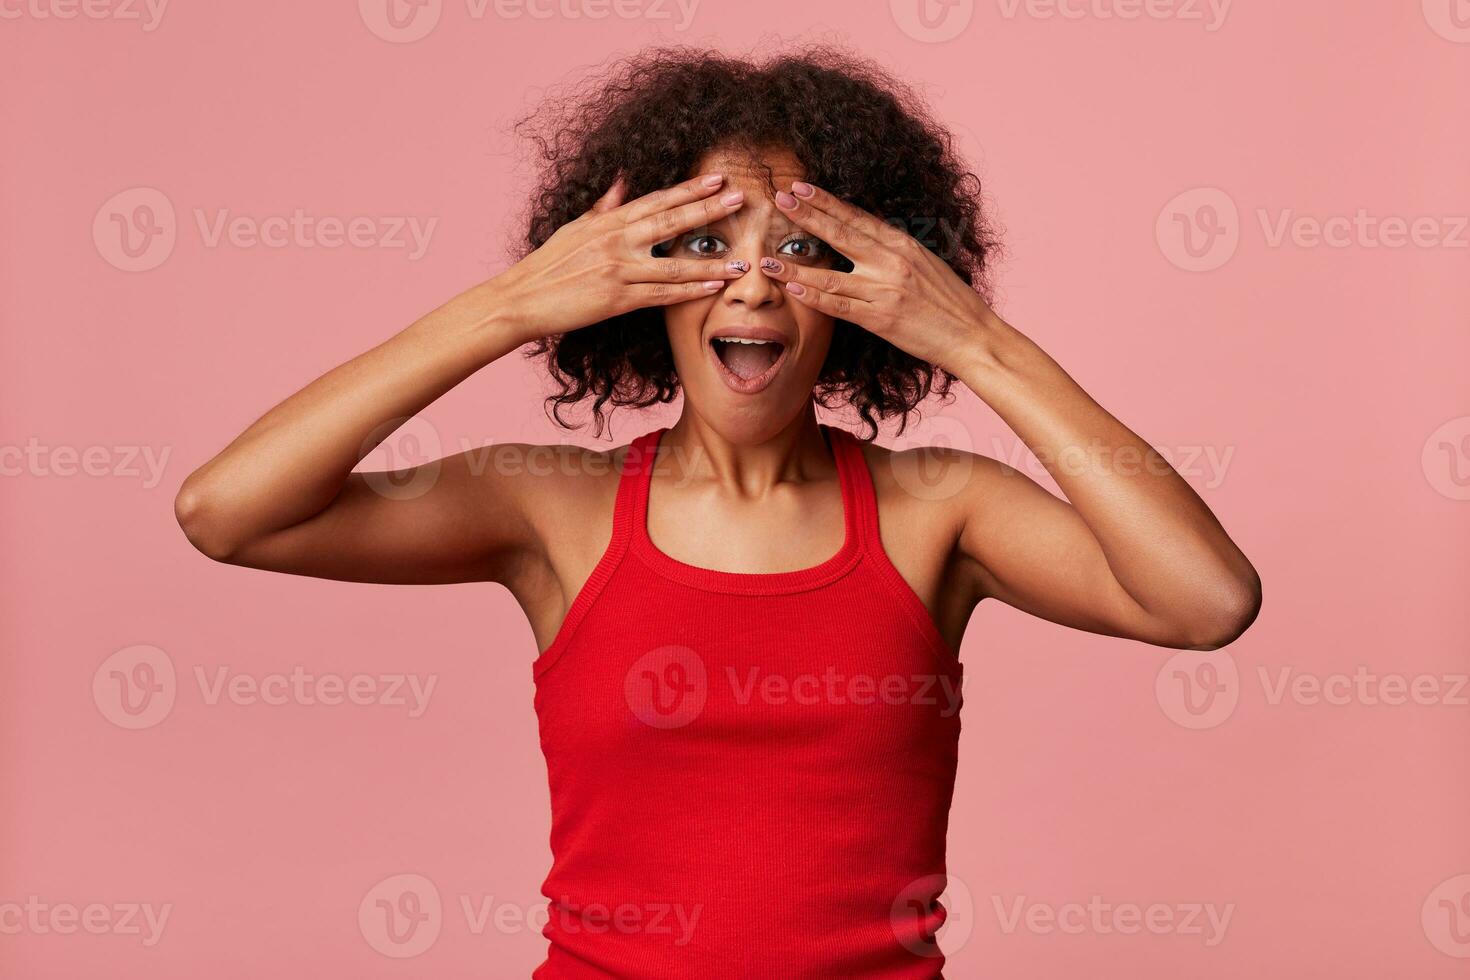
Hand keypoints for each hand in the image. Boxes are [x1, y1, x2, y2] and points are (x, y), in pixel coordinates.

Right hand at [487, 173, 750, 344]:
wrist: (520, 300)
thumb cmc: (547, 266)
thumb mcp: (574, 228)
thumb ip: (604, 207)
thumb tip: (622, 180)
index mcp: (608, 222)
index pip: (656, 201)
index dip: (689, 190)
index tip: (718, 180)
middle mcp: (615, 241)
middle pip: (671, 222)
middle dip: (709, 210)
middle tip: (742, 199)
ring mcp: (617, 270)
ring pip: (674, 264)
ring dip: (711, 263)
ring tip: (742, 261)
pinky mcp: (616, 299)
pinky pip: (661, 295)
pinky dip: (689, 291)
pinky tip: (713, 287)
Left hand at [757, 181, 997, 372]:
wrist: (972, 335)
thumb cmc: (950, 302)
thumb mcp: (925, 263)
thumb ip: (895, 249)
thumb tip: (868, 231)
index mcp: (903, 245)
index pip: (857, 217)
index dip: (826, 202)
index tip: (801, 187)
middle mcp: (891, 262)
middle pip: (840, 234)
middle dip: (807, 216)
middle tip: (779, 200)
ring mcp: (884, 290)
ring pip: (831, 273)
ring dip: (796, 265)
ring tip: (766, 258)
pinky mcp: (880, 319)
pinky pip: (840, 306)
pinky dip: (815, 297)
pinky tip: (793, 288)